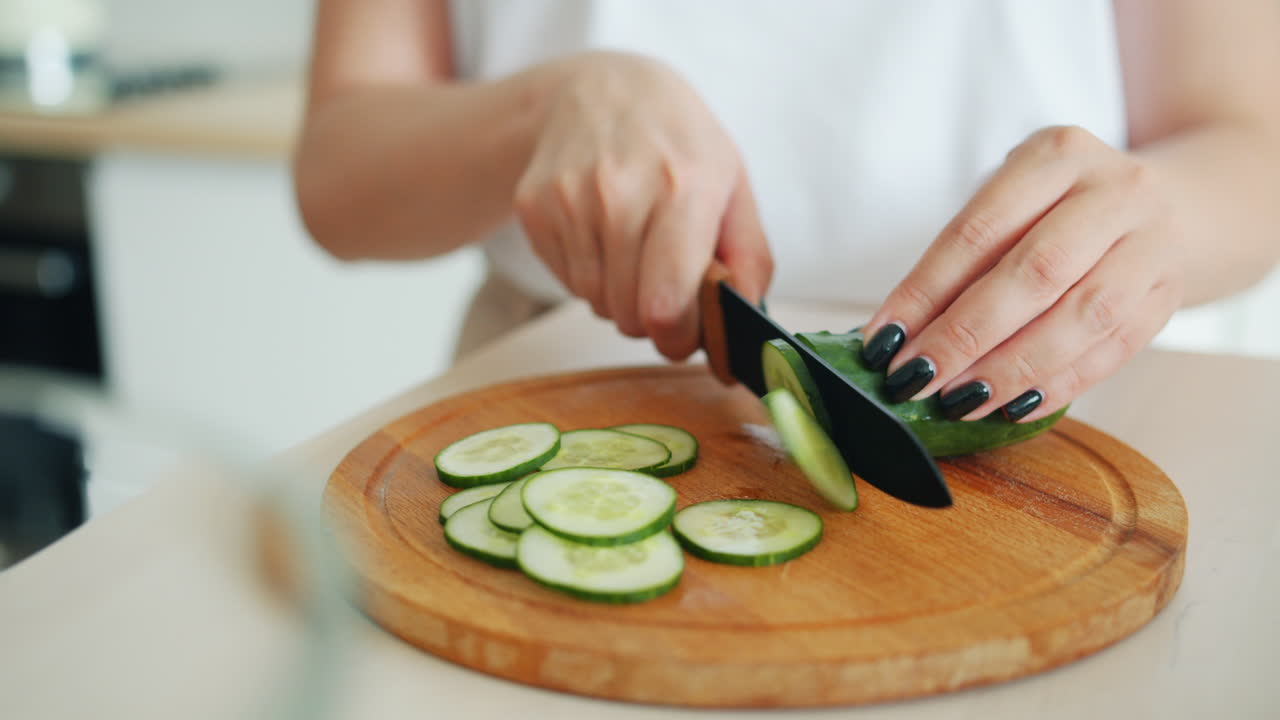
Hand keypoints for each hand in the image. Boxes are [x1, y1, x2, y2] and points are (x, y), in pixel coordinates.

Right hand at [514, 52, 771, 359]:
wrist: (600, 91)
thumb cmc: (678, 144)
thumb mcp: (733, 186)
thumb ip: (750, 260)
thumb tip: (743, 329)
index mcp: (683, 188)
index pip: (666, 305)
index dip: (679, 337)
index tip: (686, 332)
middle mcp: (621, 192)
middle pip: (630, 315)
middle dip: (652, 318)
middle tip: (663, 285)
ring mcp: (570, 199)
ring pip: (595, 301)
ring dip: (619, 296)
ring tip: (633, 251)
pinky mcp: (535, 207)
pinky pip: (565, 281)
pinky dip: (588, 275)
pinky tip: (601, 235)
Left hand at [861, 126, 1186, 421]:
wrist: (1173, 204)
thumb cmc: (1060, 208)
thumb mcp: (1012, 202)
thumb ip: (963, 258)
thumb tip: (898, 336)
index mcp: (1057, 155)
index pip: (978, 231)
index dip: (925, 291)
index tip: (882, 341)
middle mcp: (1115, 192)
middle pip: (1035, 272)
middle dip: (966, 335)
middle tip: (916, 378)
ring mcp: (1152, 244)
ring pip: (1082, 317)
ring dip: (1012, 369)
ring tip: (958, 402)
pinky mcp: (1168, 296)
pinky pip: (1113, 351)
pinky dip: (1057, 386)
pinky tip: (1011, 409)